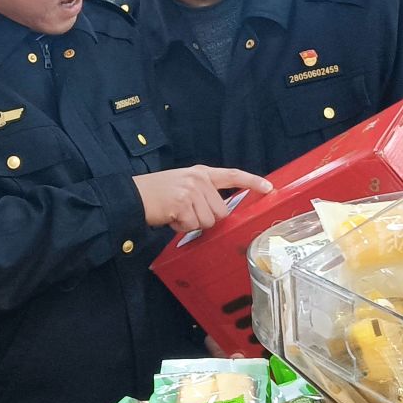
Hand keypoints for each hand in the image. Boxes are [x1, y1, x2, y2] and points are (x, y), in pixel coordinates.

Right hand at [132, 166, 273, 232]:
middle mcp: (198, 180)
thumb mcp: (183, 185)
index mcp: (201, 173)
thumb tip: (219, 214)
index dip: (252, 182)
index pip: (231, 175)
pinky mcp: (181, 203)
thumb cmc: (157, 194)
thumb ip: (202, 193)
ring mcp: (190, 191)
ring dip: (191, 224)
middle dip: (205, 218)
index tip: (269, 188)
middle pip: (221, 212)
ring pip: (207, 222)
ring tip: (175, 214)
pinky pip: (192, 226)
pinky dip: (180, 228)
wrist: (133, 195)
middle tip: (184, 213)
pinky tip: (169, 218)